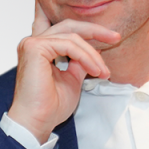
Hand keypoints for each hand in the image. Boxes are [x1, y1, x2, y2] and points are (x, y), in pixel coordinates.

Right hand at [8, 0, 120, 143]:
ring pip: (72, 37)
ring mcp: (33, 43)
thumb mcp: (73, 79)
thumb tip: (96, 49)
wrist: (37, 122)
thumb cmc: (50, 106)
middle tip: (115, 37)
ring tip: (103, 71)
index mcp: (41, 49)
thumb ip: (80, 62)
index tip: (112, 37)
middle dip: (95, 30)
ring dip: (92, 54)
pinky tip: (95, 70)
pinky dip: (85, 57)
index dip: (90, 30)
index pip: (67, 30)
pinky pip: (69, 45)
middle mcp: (34, 42)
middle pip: (70, 25)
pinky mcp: (35, 48)